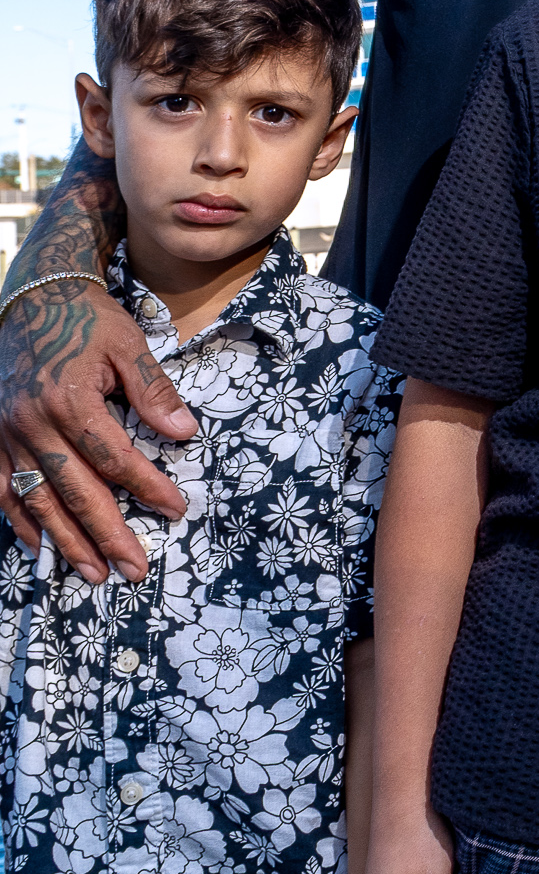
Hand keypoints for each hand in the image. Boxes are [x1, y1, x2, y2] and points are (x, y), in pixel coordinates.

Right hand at [0, 282, 191, 584]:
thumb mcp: (128, 344)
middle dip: (108, 535)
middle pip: (75, 492)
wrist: (35, 299)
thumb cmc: (87, 321)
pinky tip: (38, 548)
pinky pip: (3, 491)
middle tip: (135, 569)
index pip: (115, 458)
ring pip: (37, 501)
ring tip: (95, 574)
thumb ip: (154, 391)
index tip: (176, 509)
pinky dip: (20, 523)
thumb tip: (185, 432)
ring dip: (66, 542)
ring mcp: (8, 435)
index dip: (147, 487)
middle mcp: (33, 424)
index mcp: (70, 400)